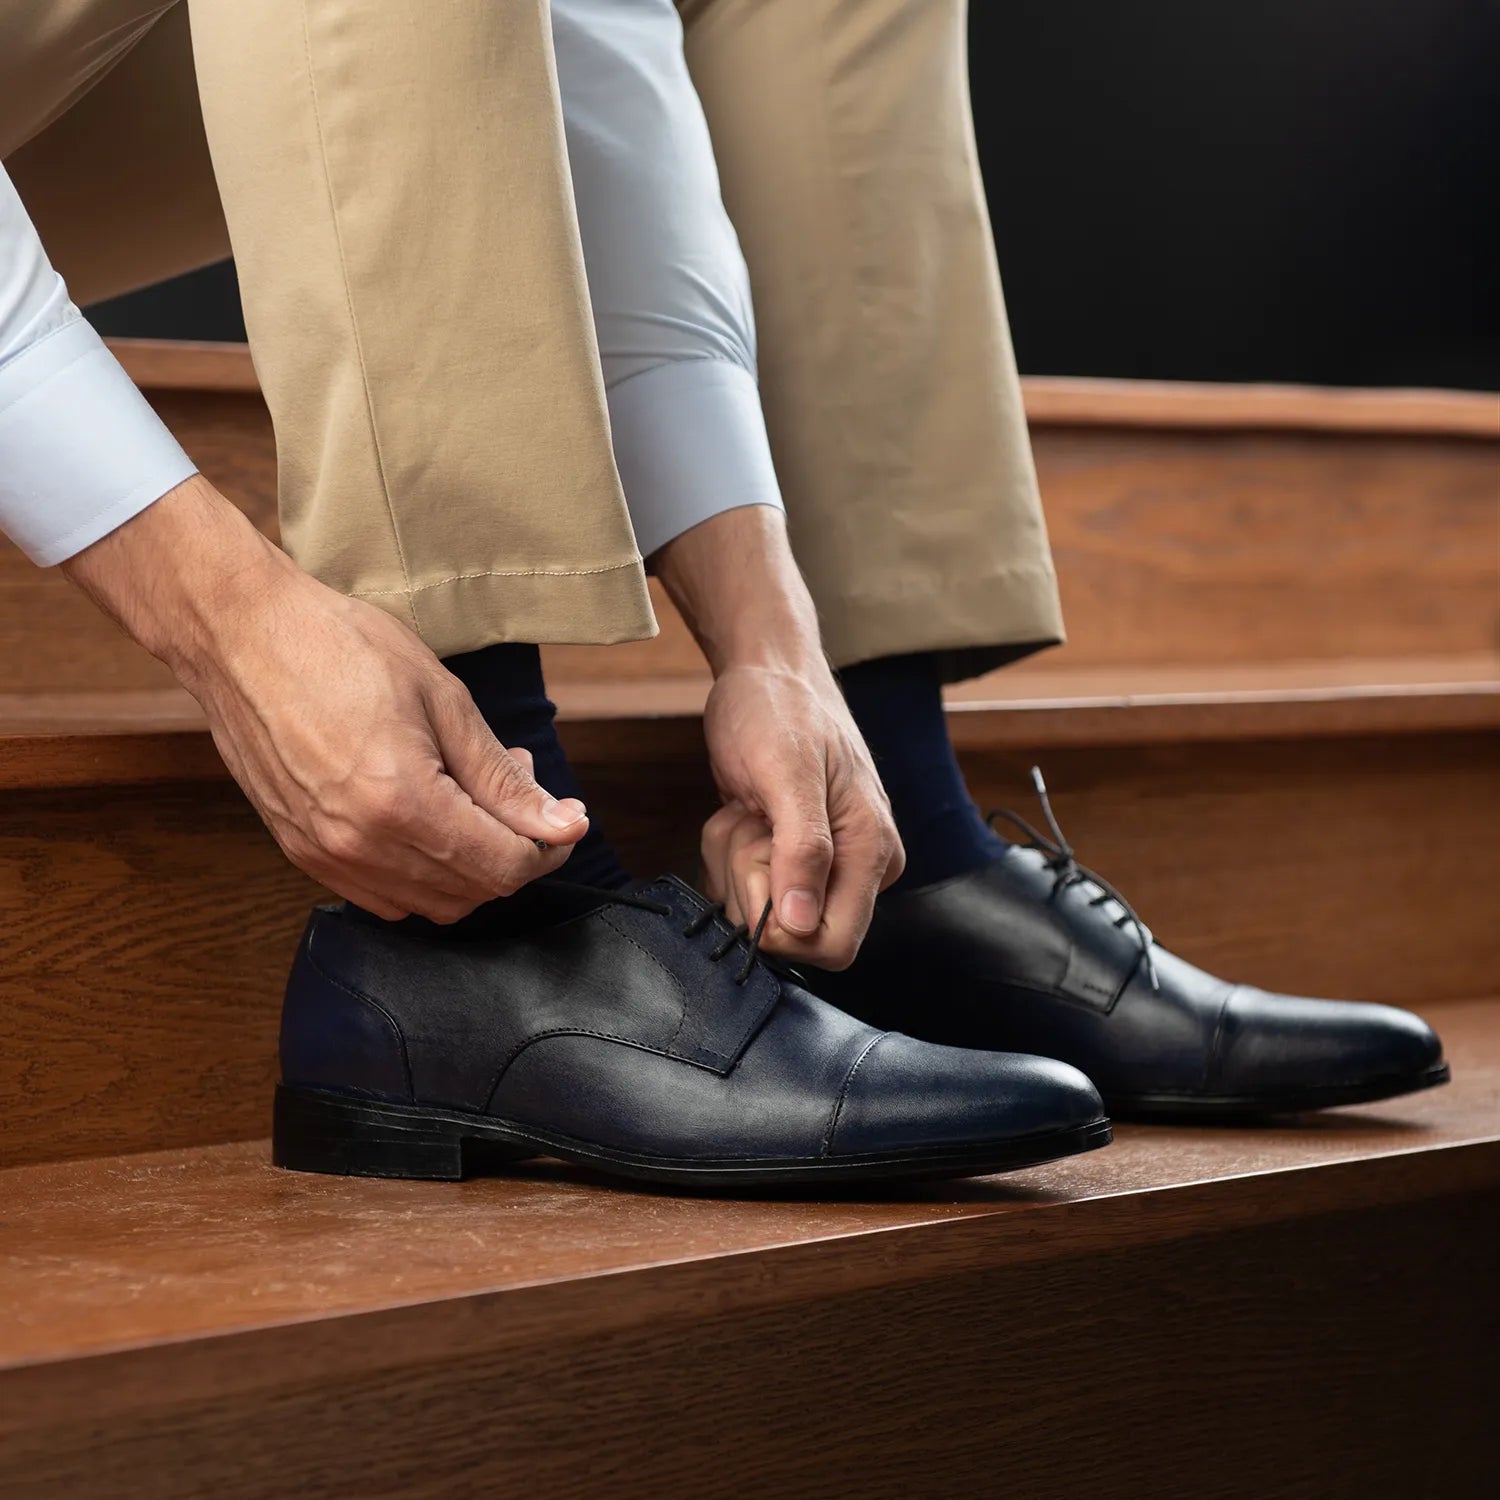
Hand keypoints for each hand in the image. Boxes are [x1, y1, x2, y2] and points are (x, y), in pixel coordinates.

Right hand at [63, 476, 586, 920]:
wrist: (241, 634)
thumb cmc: (339, 647)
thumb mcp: (444, 700)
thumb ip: (503, 778)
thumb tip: (561, 825)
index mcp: (402, 802)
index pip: (505, 866)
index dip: (549, 847)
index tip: (564, 817)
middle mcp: (360, 844)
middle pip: (473, 892)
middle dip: (514, 850)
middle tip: (517, 789)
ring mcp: (325, 855)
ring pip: (431, 904)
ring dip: (470, 865)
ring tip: (470, 796)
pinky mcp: (302, 852)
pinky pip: (384, 896)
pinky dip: (424, 874)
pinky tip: (429, 817)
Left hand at [652, 508, 902, 968]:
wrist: (768, 670)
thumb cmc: (780, 708)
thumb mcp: (787, 771)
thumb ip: (803, 848)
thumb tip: (802, 922)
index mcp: (873, 853)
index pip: (832, 946)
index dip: (781, 925)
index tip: (761, 861)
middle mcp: (856, 869)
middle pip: (790, 934)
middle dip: (751, 882)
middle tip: (752, 820)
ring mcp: (822, 865)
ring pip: (759, 911)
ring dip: (734, 860)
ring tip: (749, 805)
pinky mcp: (790, 858)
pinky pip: (744, 887)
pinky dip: (729, 851)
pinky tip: (743, 809)